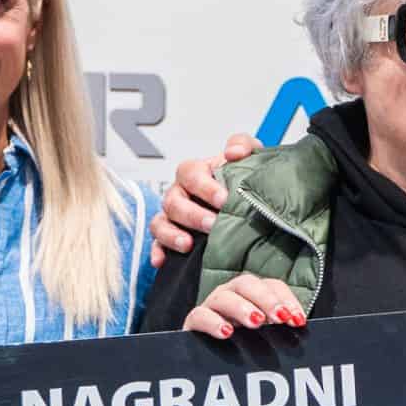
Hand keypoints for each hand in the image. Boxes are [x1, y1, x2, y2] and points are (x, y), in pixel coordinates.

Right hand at [147, 132, 260, 265]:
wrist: (247, 204)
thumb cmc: (241, 180)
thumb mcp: (249, 157)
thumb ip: (243, 145)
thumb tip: (234, 152)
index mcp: (196, 173)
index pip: (190, 173)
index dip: (205, 187)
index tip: (224, 199)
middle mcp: (180, 193)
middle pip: (174, 201)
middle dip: (192, 214)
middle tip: (212, 225)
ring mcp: (173, 217)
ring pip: (160, 222)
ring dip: (171, 233)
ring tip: (187, 244)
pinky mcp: (170, 237)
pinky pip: (156, 244)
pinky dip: (157, 252)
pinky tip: (162, 261)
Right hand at [180, 273, 306, 337]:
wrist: (211, 367)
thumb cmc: (246, 349)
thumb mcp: (268, 340)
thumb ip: (283, 333)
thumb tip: (302, 331)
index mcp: (254, 295)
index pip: (272, 286)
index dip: (286, 299)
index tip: (298, 321)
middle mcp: (232, 294)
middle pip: (247, 284)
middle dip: (266, 300)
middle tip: (280, 319)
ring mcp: (211, 306)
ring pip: (224, 296)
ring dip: (242, 307)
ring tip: (256, 322)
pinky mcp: (193, 322)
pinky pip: (199, 315)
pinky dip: (212, 322)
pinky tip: (226, 333)